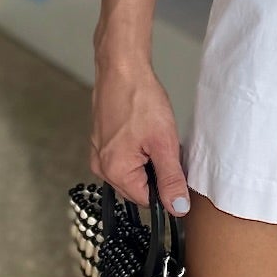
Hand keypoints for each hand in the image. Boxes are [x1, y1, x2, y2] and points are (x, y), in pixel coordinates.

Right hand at [90, 56, 191, 215]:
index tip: (174, 167)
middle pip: (139, 186)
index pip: (147, 200)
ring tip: (152, 135)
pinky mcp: (101, 141)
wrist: (122, 68)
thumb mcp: (164, 143)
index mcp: (114, 171)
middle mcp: (101, 166)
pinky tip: (143, 130)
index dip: (166, 187)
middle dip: (156, 171)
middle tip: (163, 145)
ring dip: (148, 159)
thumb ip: (171, 179)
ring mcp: (99, 153)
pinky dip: (138, 148)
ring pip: (133, 171)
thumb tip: (177, 208)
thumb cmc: (139, 99)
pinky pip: (124, 156)